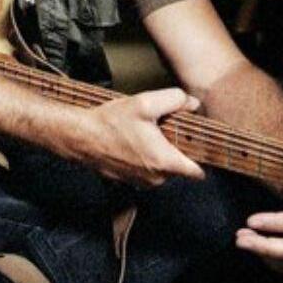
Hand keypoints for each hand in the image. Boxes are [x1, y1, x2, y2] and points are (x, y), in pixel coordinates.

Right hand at [82, 87, 204, 187]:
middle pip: (180, 166)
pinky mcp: (129, 180)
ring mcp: (141, 182)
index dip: (202, 157)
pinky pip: (147, 170)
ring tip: (146, 133)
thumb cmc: (110, 123)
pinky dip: (145, 158)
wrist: (80, 137)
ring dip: (160, 153)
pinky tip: (134, 141)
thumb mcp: (145, 103)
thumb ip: (174, 100)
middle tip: (165, 128)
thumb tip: (192, 103)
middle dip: (176, 148)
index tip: (199, 143)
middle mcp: (155, 178)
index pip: (198, 172)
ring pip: (163, 168)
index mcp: (164, 161)